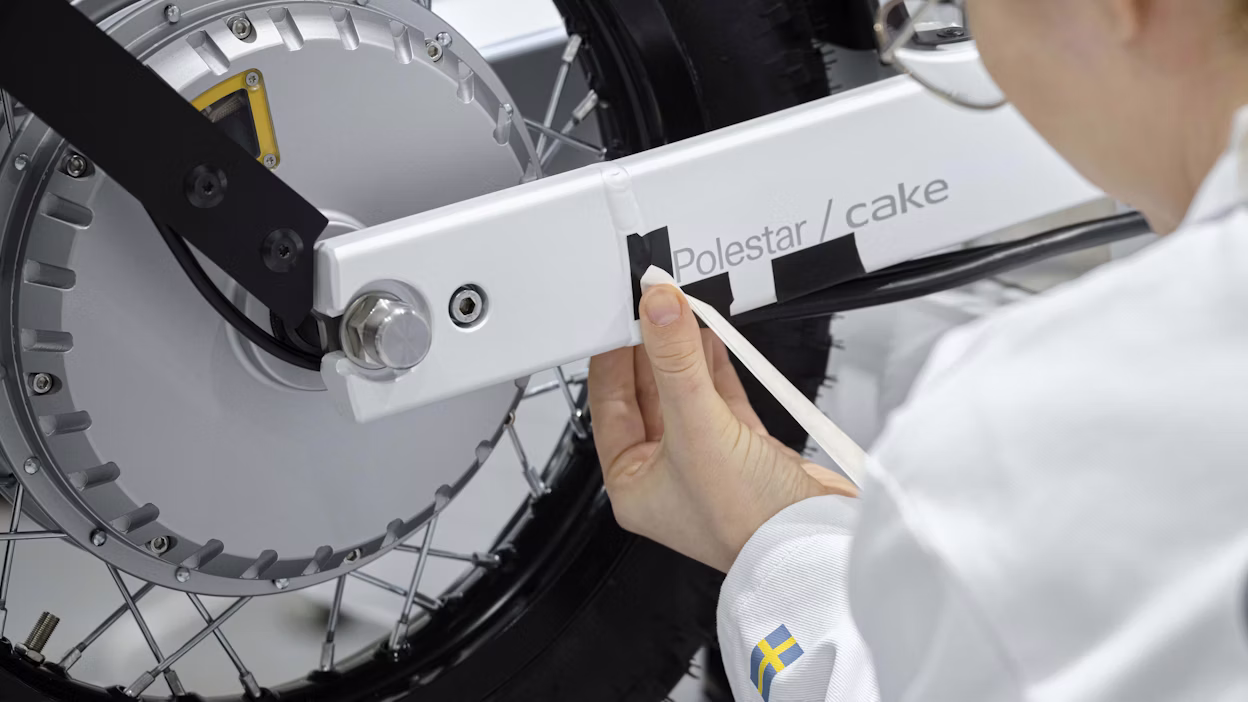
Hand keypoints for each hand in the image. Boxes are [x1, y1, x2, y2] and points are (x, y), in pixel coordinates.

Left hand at [589, 284, 857, 572]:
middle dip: (652, 349)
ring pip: (684, 393)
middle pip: (647, 394)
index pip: (609, 404)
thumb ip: (676, 361)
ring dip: (684, 354)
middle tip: (655, 305)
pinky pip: (719, 400)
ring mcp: (705, 462)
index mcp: (631, 483)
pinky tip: (714, 340)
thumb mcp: (698, 428)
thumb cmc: (747, 521)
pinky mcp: (744, 452)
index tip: (622, 314)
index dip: (613, 356)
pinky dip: (716, 368)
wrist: (814, 544)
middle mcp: (664, 475)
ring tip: (684, 312)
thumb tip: (658, 307)